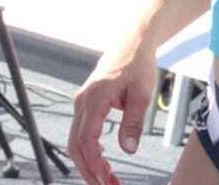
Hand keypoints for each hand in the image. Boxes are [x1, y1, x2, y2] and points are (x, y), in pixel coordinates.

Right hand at [68, 41, 158, 184]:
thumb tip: (128, 149)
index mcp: (94, 99)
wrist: (131, 46)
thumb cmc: (137, 67)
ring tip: (108, 180)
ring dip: (89, 163)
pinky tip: (104, 164)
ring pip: (76, 141)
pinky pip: (81, 133)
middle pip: (75, 144)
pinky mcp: (85, 106)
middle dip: (89, 170)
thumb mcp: (142, 96)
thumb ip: (134, 122)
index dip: (94, 163)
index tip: (106, 180)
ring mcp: (81, 104)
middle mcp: (82, 102)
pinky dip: (89, 152)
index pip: (87, 139)